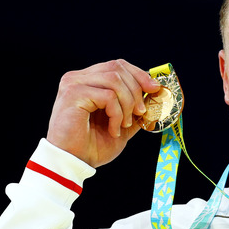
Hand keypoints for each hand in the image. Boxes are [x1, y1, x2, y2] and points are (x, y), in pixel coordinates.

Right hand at [46, 59, 161, 167]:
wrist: (74, 163)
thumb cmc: (92, 146)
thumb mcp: (121, 124)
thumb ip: (134, 108)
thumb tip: (155, 95)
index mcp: (87, 81)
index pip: (117, 65)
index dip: (139, 74)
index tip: (154, 88)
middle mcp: (78, 78)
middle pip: (117, 68)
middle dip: (136, 91)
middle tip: (140, 113)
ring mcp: (73, 84)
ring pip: (115, 80)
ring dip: (127, 104)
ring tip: (124, 125)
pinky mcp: (73, 94)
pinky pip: (108, 96)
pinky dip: (117, 114)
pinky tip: (113, 129)